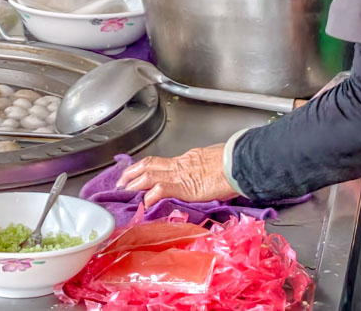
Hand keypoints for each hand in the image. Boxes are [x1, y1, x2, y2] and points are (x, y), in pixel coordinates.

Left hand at [117, 144, 237, 205]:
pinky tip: (144, 202)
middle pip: (150, 164)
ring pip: (150, 173)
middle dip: (133, 171)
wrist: (239, 163)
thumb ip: (207, 170)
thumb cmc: (233, 164)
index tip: (137, 172)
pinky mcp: (184, 185)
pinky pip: (162, 188)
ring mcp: (181, 174)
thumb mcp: (216, 163)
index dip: (147, 166)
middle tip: (122, 180)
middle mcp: (181, 164)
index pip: (162, 162)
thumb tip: (209, 177)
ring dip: (134, 182)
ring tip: (124, 189)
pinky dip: (150, 195)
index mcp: (188, 159)